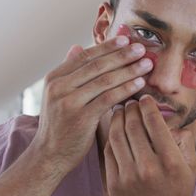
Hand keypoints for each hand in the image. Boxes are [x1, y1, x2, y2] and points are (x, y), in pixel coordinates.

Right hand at [32, 36, 152, 172]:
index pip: (84, 56)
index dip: (106, 46)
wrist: (49, 155)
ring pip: (104, 80)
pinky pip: (108, 99)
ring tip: (146, 64)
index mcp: (54, 78)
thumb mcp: (58, 95)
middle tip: (141, 49)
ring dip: (128, 70)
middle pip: (96, 65)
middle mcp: (59, 87)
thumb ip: (69, 72)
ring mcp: (68, 102)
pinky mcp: (81, 118)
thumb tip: (76, 46)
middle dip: (121, 55)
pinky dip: (125, 89)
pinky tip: (139, 84)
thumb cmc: (59, 125)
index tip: (126, 39)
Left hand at [104, 95, 195, 195]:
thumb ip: (184, 140)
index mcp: (170, 161)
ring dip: (117, 119)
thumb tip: (173, 120)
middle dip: (130, 109)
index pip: (154, 122)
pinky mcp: (114, 185)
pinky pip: (109, 153)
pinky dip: (110, 137)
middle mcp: (149, 168)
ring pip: (117, 136)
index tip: (145, 98)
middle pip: (132, 126)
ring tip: (119, 110)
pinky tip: (114, 130)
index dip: (147, 105)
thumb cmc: (179, 192)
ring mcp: (129, 177)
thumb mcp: (191, 165)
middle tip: (130, 101)